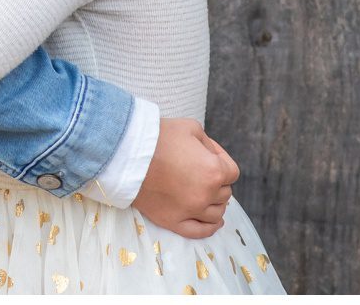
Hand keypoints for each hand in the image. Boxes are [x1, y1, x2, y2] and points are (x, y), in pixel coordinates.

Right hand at [131, 118, 237, 238]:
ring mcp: (190, 210)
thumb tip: (212, 157)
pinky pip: (199, 232)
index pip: (232, 172)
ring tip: (205, 193)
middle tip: (200, 171)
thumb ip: (208, 144)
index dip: (222, 161)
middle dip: (217, 181)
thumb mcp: (191, 127)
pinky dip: (210, 228)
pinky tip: (214, 222)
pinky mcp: (173, 221)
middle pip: (225, 193)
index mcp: (214, 171)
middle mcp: (206, 194)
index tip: (208, 156)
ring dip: (215, 203)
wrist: (127, 153)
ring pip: (216, 214)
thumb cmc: (159, 136)